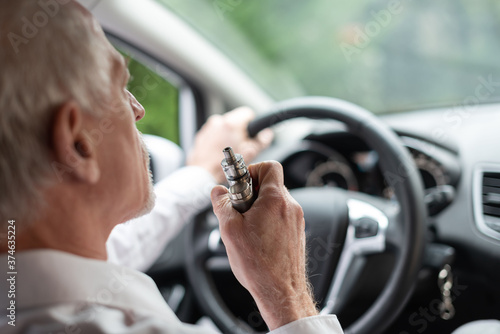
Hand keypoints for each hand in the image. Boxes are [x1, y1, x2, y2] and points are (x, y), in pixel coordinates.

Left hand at [186, 107, 272, 182]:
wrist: (203, 174)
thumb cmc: (225, 165)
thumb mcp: (250, 153)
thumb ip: (262, 140)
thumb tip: (267, 134)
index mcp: (231, 123)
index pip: (247, 113)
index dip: (251, 124)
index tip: (250, 134)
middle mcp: (218, 121)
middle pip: (235, 119)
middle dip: (239, 130)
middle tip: (240, 145)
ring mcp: (209, 127)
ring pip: (224, 126)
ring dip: (228, 134)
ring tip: (229, 150)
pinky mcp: (202, 134)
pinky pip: (214, 132)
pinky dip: (218, 139)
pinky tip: (219, 151)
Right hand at [210, 161, 317, 329]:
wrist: (281, 291)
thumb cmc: (258, 264)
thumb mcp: (230, 230)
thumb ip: (222, 204)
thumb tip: (217, 191)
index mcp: (276, 199)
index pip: (270, 166)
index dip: (252, 170)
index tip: (240, 185)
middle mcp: (290, 206)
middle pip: (271, 184)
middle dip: (252, 192)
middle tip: (239, 209)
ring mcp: (296, 220)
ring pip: (275, 202)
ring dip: (260, 208)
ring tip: (247, 228)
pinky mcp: (297, 233)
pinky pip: (281, 217)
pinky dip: (269, 220)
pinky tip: (258, 239)